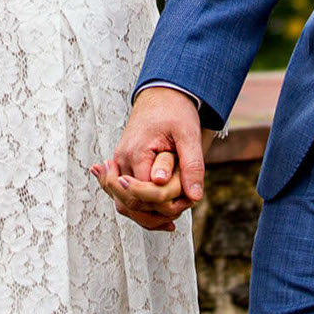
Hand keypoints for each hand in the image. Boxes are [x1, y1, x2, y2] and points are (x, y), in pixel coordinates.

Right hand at [93, 86, 205, 231]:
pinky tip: (163, 218)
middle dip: (158, 212)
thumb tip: (194, 196)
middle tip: (184, 206)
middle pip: (131, 204)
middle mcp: (121, 161)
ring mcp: (119, 165)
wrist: (161, 94)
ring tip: (174, 219)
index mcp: (136, 153)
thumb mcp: (189, 135)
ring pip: (125, 205)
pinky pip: (125, 197)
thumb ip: (191, 166)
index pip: (146, 194)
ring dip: (149, 215)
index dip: (168, 200)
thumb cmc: (175, 111)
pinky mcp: (123, 167)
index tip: (189, 197)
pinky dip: (141, 209)